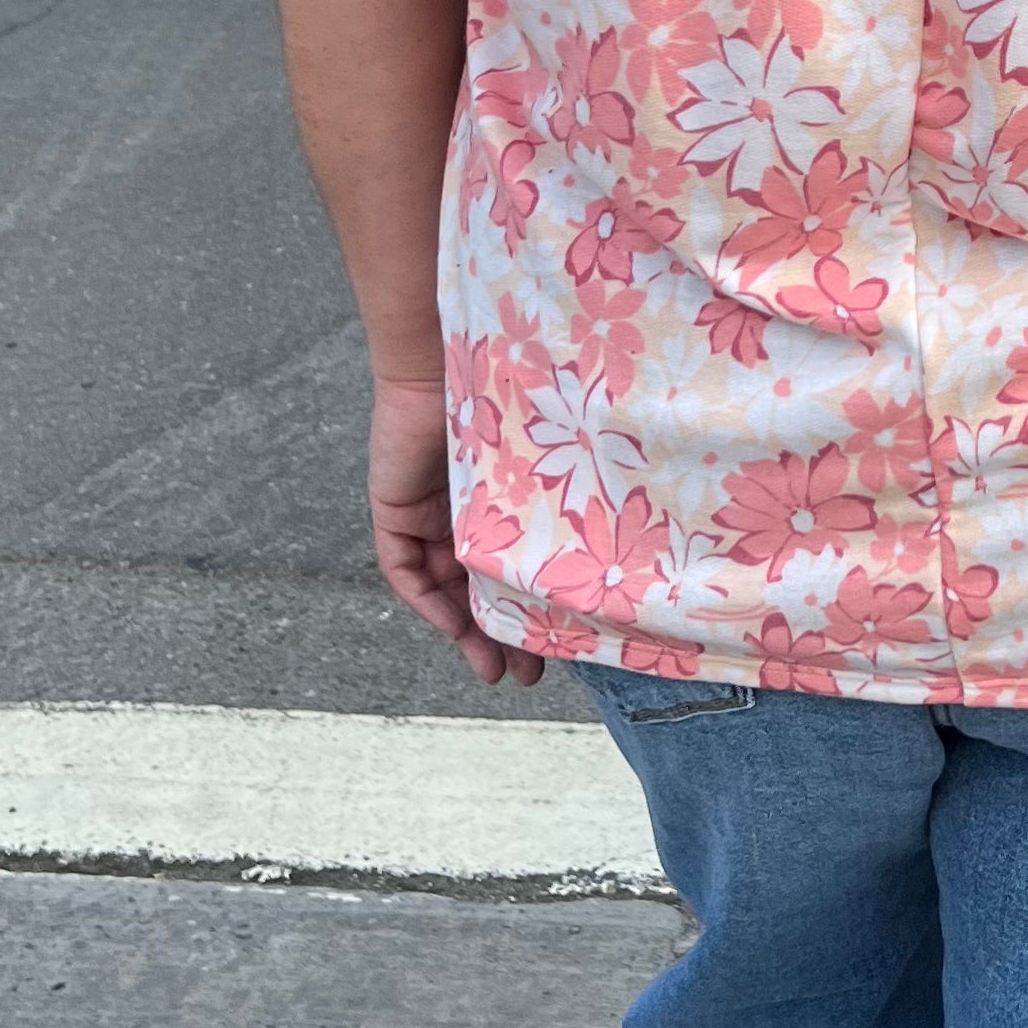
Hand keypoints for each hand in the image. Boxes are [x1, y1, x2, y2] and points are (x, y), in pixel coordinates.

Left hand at [367, 376, 540, 682]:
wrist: (450, 352)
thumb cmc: (517, 392)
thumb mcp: (548, 463)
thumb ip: (570, 499)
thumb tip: (634, 540)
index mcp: (503, 497)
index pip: (514, 564)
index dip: (533, 607)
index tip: (564, 644)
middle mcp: (465, 507)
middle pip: (480, 586)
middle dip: (504, 635)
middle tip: (532, 674)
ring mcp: (427, 510)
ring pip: (446, 588)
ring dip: (468, 631)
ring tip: (497, 668)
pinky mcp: (393, 509)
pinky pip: (405, 571)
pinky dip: (428, 602)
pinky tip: (456, 628)